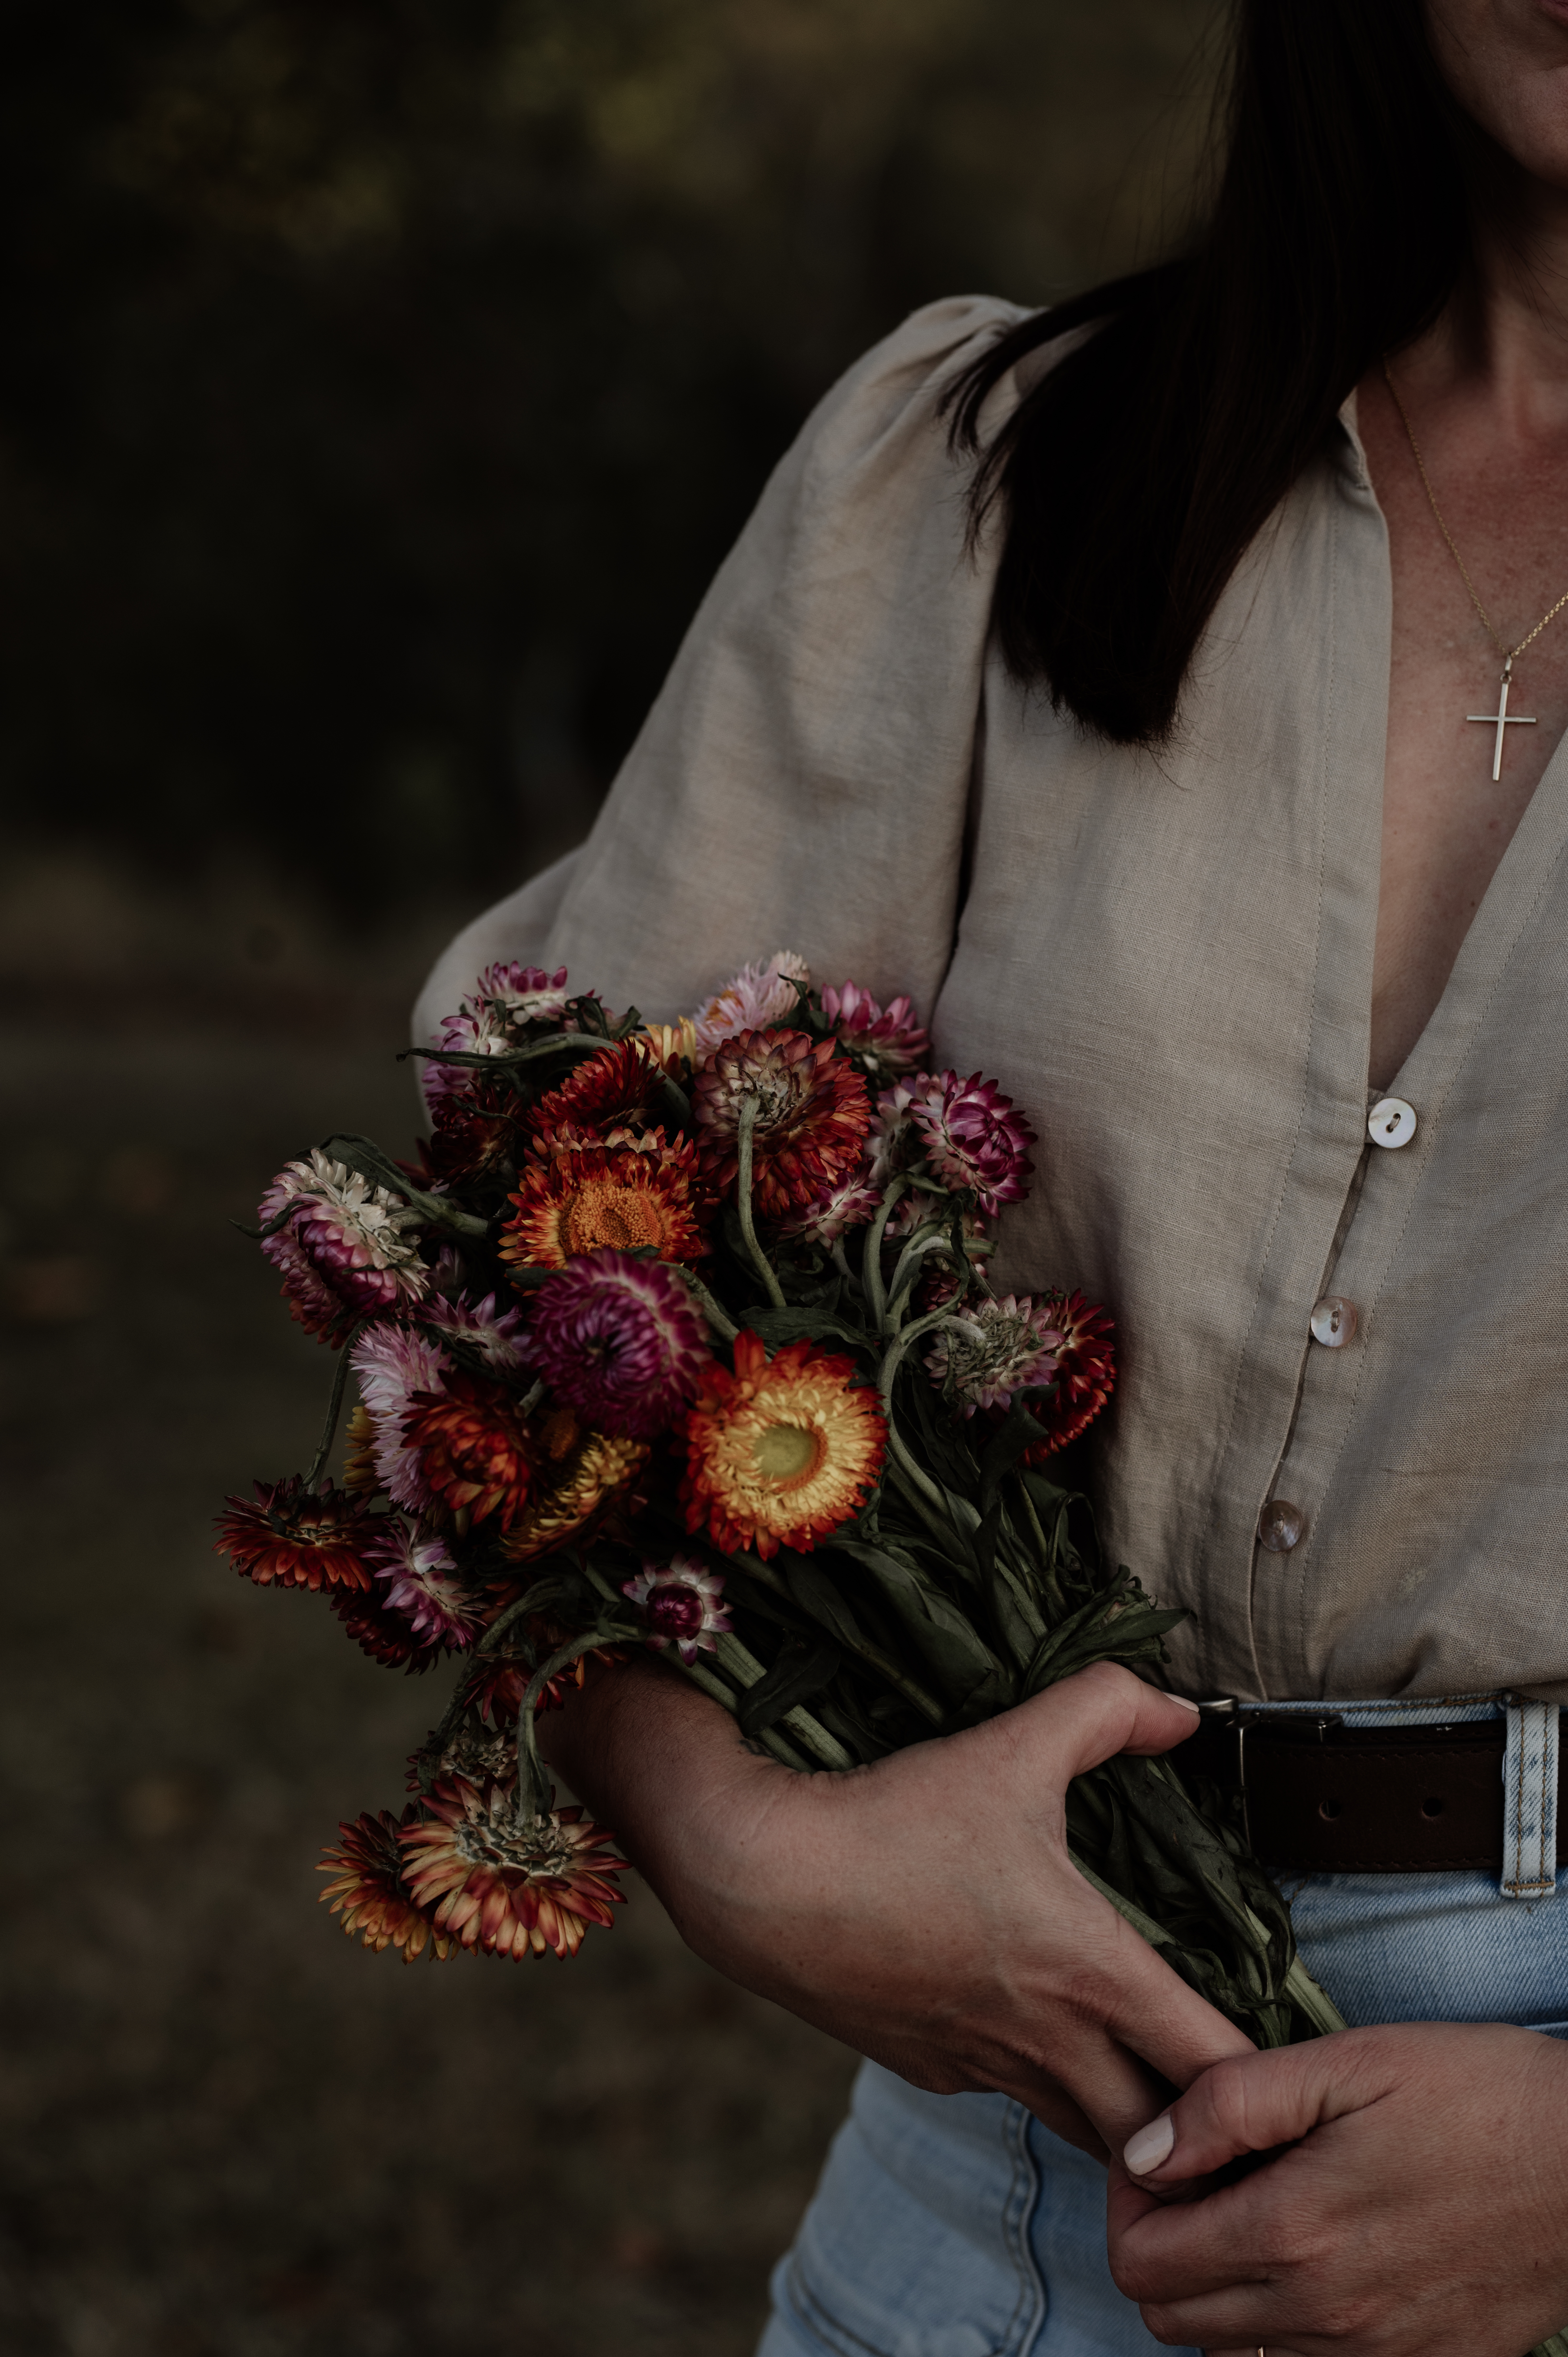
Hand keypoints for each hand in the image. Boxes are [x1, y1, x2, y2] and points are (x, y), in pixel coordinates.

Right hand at [541, 1657, 1250, 2158]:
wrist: (766, 1879)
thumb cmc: (894, 1816)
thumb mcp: (1011, 1744)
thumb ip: (1108, 1710)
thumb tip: (1186, 1711)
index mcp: (1090, 1974)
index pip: (1217, 2073)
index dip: (1266, 2091)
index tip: (1290, 2086)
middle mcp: (1049, 2042)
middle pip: (1164, 2139)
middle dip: (1205, 2138)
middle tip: (1233, 2109)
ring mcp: (986, 2066)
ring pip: (1089, 2130)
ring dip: (1127, 2121)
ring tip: (1155, 2096)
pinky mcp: (934, 2069)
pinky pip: (1011, 2094)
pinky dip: (1042, 2083)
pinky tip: (1037, 2038)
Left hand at [1108, 2021, 1567, 2354]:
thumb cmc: (1476, 2096)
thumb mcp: (1344, 2064)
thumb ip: (1228, 2105)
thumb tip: (1146, 2150)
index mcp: (1294, 2233)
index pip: (1140, 2262)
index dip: (1130, 2202)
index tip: (1161, 2154)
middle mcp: (1324, 2314)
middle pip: (1172, 2317)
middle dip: (1162, 2246)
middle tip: (1202, 2178)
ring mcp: (1374, 2355)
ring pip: (1231, 2352)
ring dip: (1218, 2287)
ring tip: (1256, 2210)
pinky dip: (1283, 2321)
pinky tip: (1314, 2251)